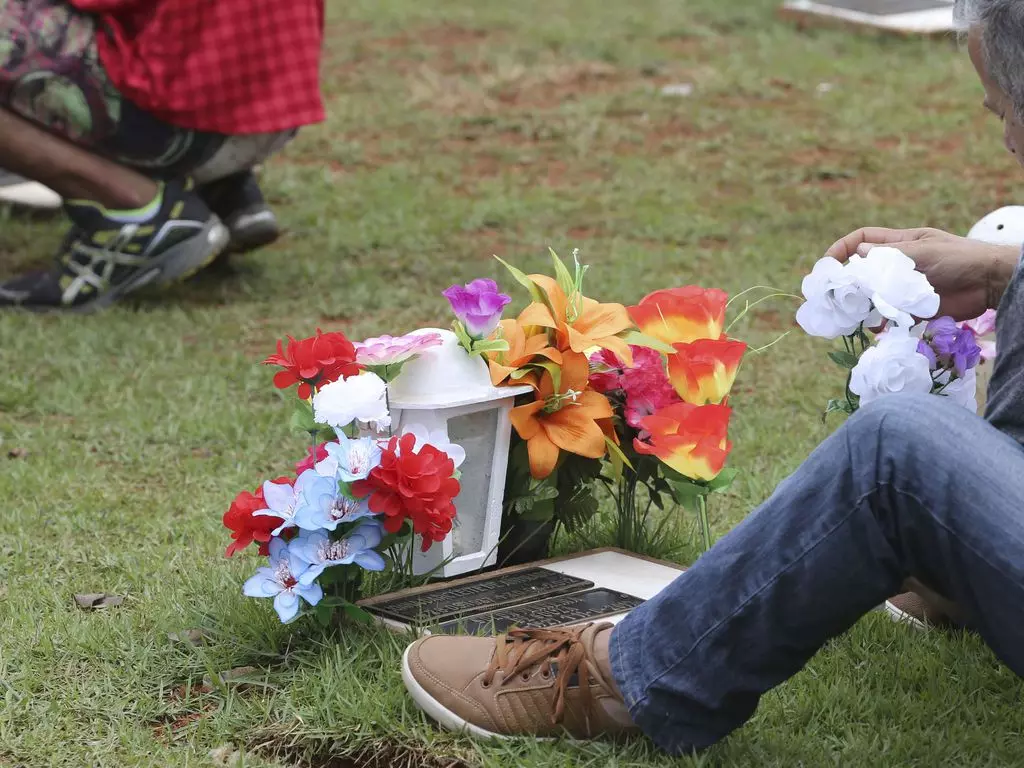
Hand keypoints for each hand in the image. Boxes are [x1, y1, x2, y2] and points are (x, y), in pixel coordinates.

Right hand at [825, 226, 1019, 320]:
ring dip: (861, 305)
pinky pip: (889, 316)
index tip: (827, 263)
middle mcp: (897, 265)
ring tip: (851, 314)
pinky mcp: (912, 308)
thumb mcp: (923, 251)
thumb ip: (890, 254)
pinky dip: (880, 323)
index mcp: (899, 243)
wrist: (989, 283)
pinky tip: (876, 328)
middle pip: (862, 270)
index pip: (863, 240)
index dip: (842, 248)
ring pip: (872, 295)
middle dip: (846, 281)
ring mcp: (903, 287)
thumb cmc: (959, 258)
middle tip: (832, 295)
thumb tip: (858, 253)